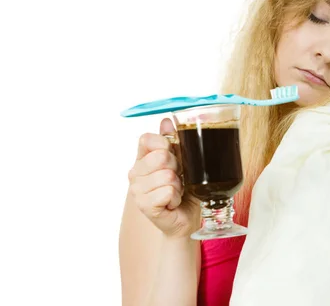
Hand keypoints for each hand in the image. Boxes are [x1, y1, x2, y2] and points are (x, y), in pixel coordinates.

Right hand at [128, 118, 200, 237]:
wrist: (185, 218)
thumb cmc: (185, 189)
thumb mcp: (183, 162)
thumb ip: (174, 141)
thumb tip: (166, 121)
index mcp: (142, 158)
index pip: (147, 139)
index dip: (165, 144)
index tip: (173, 156)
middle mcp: (135, 173)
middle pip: (161, 156)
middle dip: (178, 167)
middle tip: (178, 179)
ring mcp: (137, 190)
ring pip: (167, 175)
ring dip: (179, 185)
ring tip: (176, 192)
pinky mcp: (144, 205)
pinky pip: (168, 191)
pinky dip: (176, 197)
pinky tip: (172, 202)